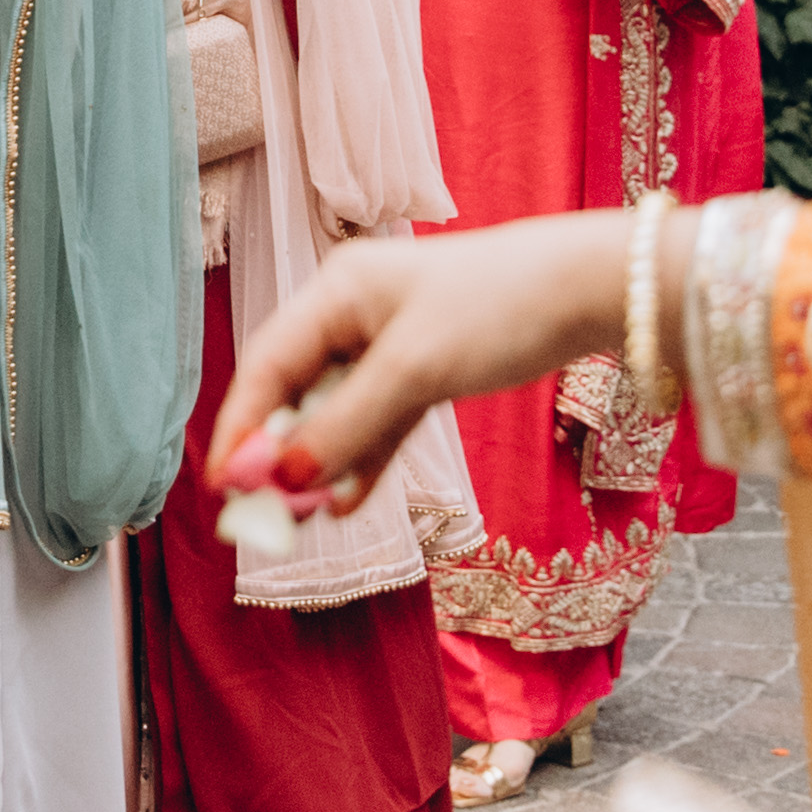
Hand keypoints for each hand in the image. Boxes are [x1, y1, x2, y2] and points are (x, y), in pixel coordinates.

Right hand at [209, 216, 633, 513]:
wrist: (590, 290)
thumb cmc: (499, 309)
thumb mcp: (414, 371)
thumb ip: (345, 426)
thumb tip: (282, 479)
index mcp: (336, 292)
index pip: (265, 365)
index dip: (239, 429)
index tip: (221, 489)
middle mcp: (352, 313)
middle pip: (292, 389)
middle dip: (275, 452)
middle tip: (260, 516)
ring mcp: (388, 342)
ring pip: (334, 411)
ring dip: (318, 463)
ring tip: (300, 521)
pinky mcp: (422, 369)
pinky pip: (376, 420)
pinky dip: (362, 459)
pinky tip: (346, 503)